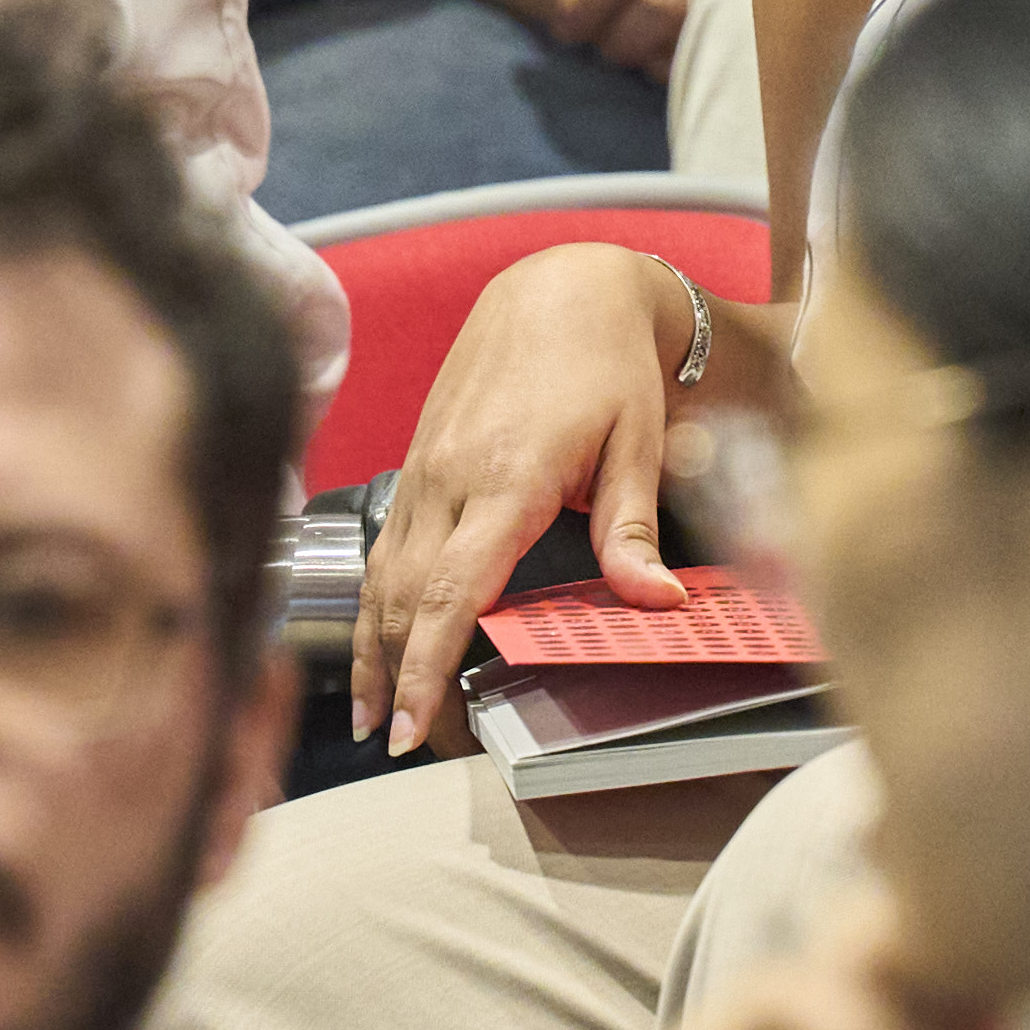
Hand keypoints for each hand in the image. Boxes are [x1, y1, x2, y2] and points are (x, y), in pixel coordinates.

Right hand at [352, 239, 705, 753]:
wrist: (561, 285)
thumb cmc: (607, 361)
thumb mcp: (638, 442)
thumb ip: (632, 531)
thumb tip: (658, 604)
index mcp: (506, 478)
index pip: (453, 593)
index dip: (429, 667)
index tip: (418, 725)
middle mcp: (450, 476)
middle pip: (405, 597)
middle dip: (396, 676)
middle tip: (402, 744)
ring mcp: (425, 467)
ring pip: (382, 574)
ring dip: (371, 648)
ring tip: (374, 716)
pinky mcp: (418, 460)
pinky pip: (385, 545)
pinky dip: (374, 601)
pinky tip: (375, 639)